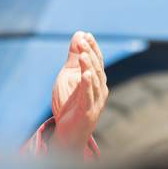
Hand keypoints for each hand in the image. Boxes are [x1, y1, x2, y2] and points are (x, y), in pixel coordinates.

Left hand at [51, 31, 107, 152]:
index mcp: (96, 80)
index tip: (86, 35)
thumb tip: (78, 34)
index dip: (92, 48)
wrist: (67, 133)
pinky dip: (87, 85)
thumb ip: (73, 58)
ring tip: (83, 54)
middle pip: (97, 68)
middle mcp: (100, 89)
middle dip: (90, 54)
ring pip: (94, 81)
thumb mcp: (67, 77)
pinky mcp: (88, 112)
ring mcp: (95, 101)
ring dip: (89, 66)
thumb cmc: (69, 104)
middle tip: (83, 40)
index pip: (97, 61)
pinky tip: (85, 74)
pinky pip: (88, 97)